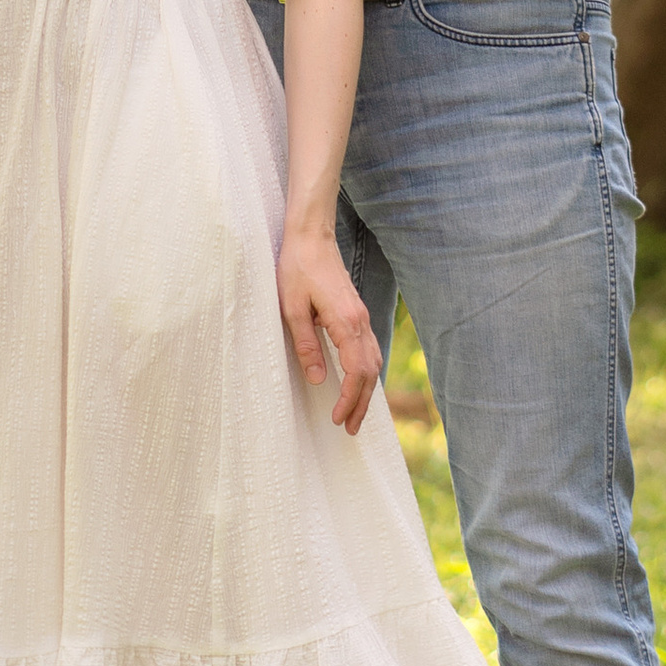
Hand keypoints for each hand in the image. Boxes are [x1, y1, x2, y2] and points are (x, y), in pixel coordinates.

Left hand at [277, 220, 380, 432]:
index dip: (349, 399)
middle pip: (370, 372)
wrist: (311, 236)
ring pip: (374, 361)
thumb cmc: (297, 268)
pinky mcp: (356, 313)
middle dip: (362, 403)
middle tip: (351, 429)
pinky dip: (367, 372)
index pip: (356, 371)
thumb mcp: (292, 308)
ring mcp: (361, 316)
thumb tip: (317, 379)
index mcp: (346, 322)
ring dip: (367, 390)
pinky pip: (369, 349)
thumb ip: (306, 344)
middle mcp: (360, 321)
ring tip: (356, 414)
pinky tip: (359, 382)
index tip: (338, 419)